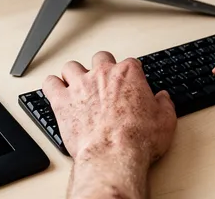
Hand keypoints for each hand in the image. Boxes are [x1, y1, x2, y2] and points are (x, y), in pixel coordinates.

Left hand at [43, 52, 176, 163]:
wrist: (113, 155)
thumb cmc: (137, 139)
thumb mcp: (165, 121)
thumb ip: (164, 104)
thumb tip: (162, 99)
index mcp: (128, 74)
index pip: (130, 63)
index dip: (131, 75)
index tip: (131, 85)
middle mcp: (103, 74)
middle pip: (100, 58)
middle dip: (102, 68)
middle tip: (104, 82)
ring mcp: (80, 85)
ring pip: (72, 67)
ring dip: (75, 75)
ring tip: (77, 86)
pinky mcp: (62, 101)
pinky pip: (50, 83)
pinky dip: (52, 86)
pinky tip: (56, 92)